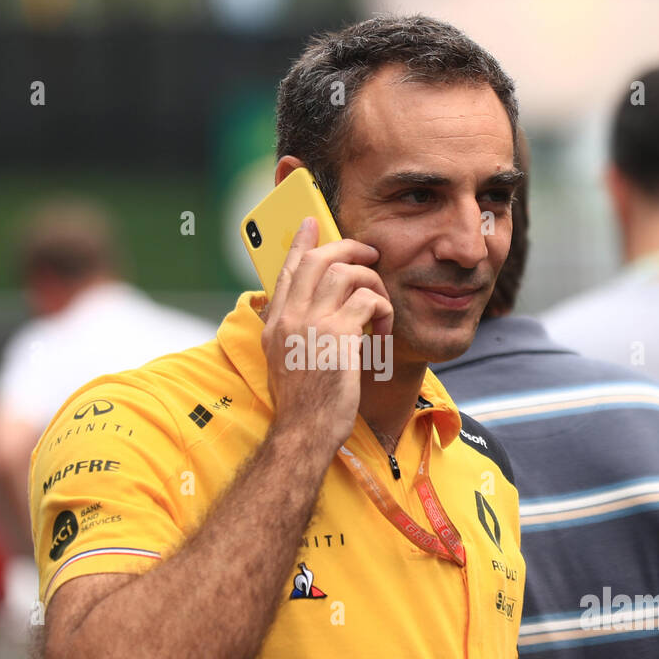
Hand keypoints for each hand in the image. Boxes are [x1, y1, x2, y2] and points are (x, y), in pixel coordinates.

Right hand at [261, 217, 393, 453]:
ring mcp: (311, 324)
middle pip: (317, 260)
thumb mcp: (285, 364)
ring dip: (372, 282)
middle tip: (369, 254)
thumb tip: (310, 314)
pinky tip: (383, 329)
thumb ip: (294, 334)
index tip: (312, 225)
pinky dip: (382, 309)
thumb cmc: (303, 407)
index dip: (302, 244)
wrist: (304, 432)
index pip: (286, 270)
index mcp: (275, 324)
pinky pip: (368, 300)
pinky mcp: (337, 335)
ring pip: (346, 273)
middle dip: (349, 248)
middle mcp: (288, 318)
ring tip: (380, 303)